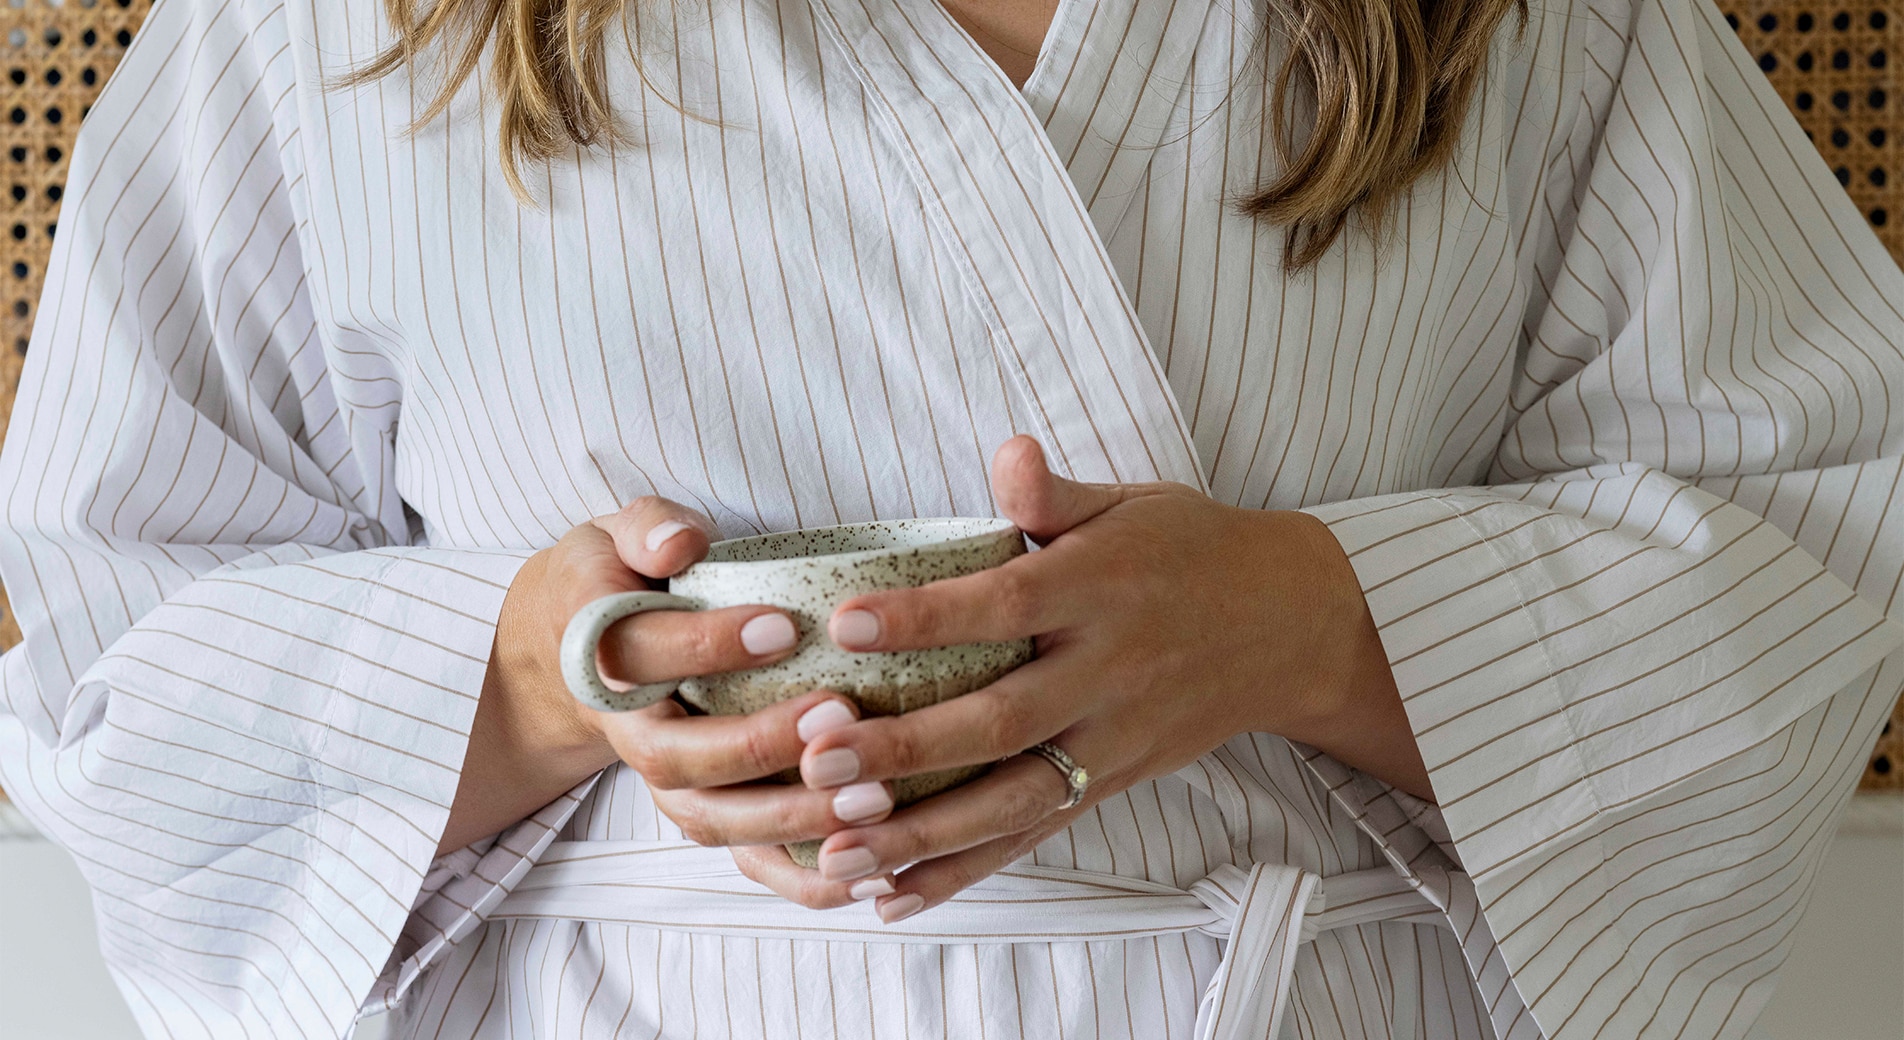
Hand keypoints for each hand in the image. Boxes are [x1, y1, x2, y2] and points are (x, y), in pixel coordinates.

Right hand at [446, 498, 899, 906]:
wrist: (574, 649)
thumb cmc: (619, 576)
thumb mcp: (615, 532)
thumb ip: (648, 526)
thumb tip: (683, 544)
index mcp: (597, 653)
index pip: (644, 655)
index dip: (709, 645)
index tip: (785, 626)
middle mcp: (626, 730)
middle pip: (678, 758)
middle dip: (758, 745)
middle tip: (840, 714)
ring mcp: (664, 781)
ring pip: (713, 820)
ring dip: (791, 820)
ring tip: (873, 798)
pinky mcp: (702, 812)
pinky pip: (744, 859)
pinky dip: (801, 878)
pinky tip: (871, 873)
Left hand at [733, 437, 1425, 921]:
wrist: (1289, 626)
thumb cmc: (1186, 550)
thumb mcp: (1128, 504)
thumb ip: (1054, 492)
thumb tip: (1007, 449)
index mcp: (1099, 590)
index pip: (1004, 606)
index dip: (925, 617)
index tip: (845, 623)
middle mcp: (1107, 673)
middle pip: (1000, 720)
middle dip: (906, 748)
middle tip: (818, 760)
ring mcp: (1111, 740)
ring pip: (1013, 799)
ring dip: (923, 831)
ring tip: (838, 850)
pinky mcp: (1111, 784)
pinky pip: (1033, 835)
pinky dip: (963, 872)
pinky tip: (893, 895)